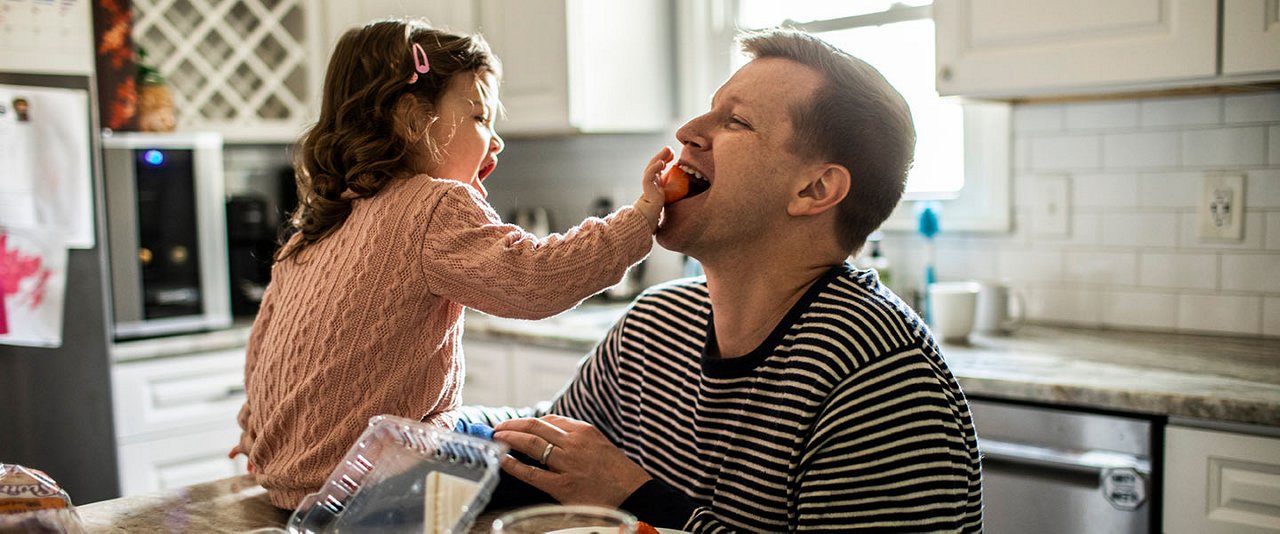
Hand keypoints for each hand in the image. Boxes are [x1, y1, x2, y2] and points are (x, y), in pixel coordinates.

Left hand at [493, 414, 651, 506]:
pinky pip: (532, 473)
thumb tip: (550, 434)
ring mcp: (568, 464)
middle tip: (497, 428)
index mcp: (584, 431)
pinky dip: (514, 465)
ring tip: (496, 439)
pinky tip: (503, 461)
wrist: (635, 494)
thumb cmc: (617, 472)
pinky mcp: (563, 486)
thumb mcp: (599, 445)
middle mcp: (574, 443)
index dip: (528, 421)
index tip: (517, 424)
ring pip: (531, 444)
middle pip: (535, 426)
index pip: (549, 420)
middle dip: (512, 425)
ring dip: (509, 438)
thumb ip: (576, 438)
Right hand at [634, 146, 672, 230]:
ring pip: (652, 167)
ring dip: (659, 157)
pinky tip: (661, 162)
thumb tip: (687, 195)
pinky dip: (654, 168)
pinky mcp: (647, 189)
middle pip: (655, 165)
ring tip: (667, 150)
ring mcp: (648, 185)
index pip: (658, 169)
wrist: (645, 223)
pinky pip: (649, 176)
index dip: (664, 160)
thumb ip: (671, 196)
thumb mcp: (666, 202)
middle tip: (669, 149)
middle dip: (662, 156)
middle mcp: (650, 183)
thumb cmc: (654, 216)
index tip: (672, 155)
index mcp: (654, 185)